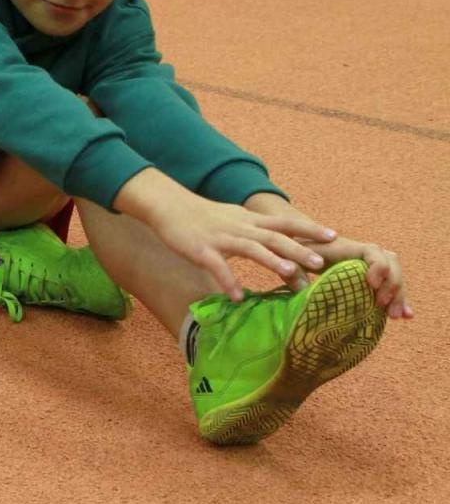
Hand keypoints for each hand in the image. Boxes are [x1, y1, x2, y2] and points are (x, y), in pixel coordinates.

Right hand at [150, 195, 334, 300]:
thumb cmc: (202, 215)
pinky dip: (228, 282)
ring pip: (252, 248)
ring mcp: (222, 238)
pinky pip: (218, 268)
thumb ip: (254, 229)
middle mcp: (240, 228)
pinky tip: (238, 298)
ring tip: (291, 274)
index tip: (333, 236)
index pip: (285, 223)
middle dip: (298, 249)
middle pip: (274, 237)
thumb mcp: (233, 217)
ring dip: (272, 261)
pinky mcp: (202, 250)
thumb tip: (275, 244)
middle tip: (321, 263)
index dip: (309, 229)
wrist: (169, 205)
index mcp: (249, 220)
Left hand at [301, 237, 411, 317]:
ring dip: (399, 295)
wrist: (299, 248)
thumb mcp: (290, 258)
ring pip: (394, 276)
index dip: (378, 266)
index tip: (371, 283)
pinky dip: (399, 299)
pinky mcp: (369, 279)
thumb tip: (302, 287)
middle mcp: (362, 255)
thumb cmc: (294, 251)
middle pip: (391, 263)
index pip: (372, 251)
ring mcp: (368, 266)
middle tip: (383, 305)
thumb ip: (294, 269)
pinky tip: (406, 316)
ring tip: (396, 317)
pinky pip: (390, 287)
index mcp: (345, 248)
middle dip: (393, 284)